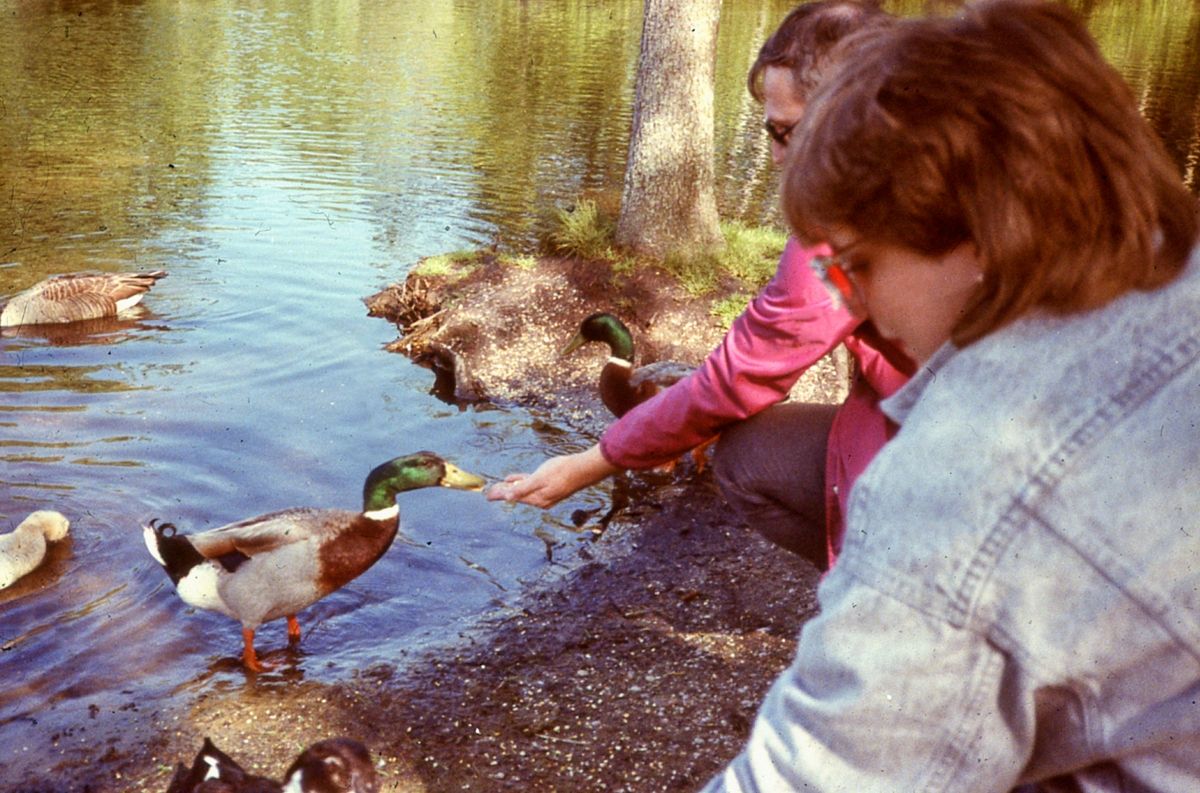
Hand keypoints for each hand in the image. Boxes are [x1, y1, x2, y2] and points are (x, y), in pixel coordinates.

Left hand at [486, 444, 619, 508]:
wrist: (583, 469)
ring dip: (512, 488)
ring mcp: (547, 494)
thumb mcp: (539, 478)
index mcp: (537, 499)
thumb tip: (507, 497)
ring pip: (524, 491)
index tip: (487, 495)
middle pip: (517, 495)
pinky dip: (522, 482)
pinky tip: (517, 478)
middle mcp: (541, 499)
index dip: (499, 494)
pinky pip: (532, 486)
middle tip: (489, 491)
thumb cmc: (561, 472)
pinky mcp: (551, 487)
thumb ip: (523, 487)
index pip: (513, 496)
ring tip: (499, 487)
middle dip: (503, 493)